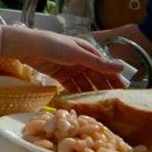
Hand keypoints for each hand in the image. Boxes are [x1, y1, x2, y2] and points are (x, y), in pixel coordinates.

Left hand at [1, 26, 125, 92]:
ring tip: (98, 106)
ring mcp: (69, 67)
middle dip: (103, 88)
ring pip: (84, 82)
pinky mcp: (59, 74)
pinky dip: (76, 93)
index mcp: (87, 51)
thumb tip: (122, 67)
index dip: (114, 79)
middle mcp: (80, 59)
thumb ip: (98, 63)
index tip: (124, 93)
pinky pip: (71, 85)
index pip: (105, 67)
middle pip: (95, 76)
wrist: (27, 47)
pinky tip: (81, 102)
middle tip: (112, 104)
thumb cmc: (53, 46)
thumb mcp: (77, 54)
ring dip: (90, 92)